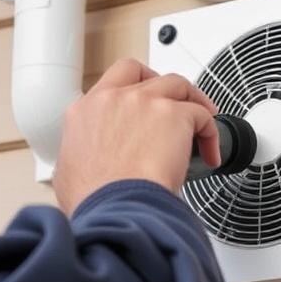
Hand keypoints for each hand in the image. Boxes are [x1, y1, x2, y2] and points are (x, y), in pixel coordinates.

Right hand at [53, 58, 219, 214]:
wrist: (116, 208)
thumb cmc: (96, 199)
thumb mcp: (69, 173)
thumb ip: (82, 156)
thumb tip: (89, 165)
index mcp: (87, 111)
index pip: (112, 83)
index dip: (132, 91)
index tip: (143, 106)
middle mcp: (115, 99)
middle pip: (145, 73)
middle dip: (163, 84)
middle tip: (176, 104)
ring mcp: (145, 102)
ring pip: (177, 85)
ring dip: (193, 101)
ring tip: (202, 123)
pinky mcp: (174, 115)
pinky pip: (202, 115)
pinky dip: (211, 133)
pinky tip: (210, 153)